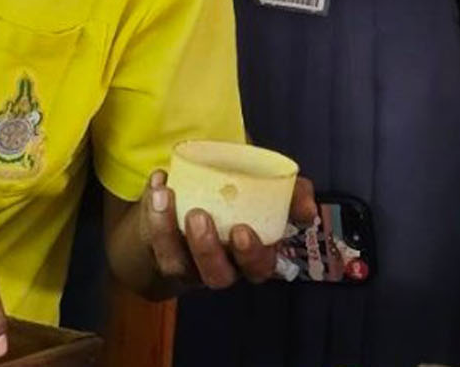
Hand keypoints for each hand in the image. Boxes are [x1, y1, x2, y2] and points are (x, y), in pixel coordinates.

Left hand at [135, 170, 318, 290]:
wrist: (198, 194)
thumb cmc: (239, 195)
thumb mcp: (269, 188)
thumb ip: (294, 194)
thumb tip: (308, 212)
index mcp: (251, 255)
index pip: (258, 267)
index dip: (251, 255)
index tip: (241, 229)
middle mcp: (221, 267)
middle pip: (217, 276)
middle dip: (207, 249)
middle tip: (199, 215)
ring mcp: (189, 265)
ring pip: (178, 265)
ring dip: (168, 231)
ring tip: (166, 196)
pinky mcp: (161, 253)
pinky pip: (153, 243)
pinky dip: (151, 212)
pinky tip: (157, 184)